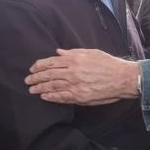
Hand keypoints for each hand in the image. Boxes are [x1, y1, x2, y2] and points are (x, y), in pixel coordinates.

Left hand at [25, 49, 139, 104]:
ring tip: (32, 89)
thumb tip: (58, 52)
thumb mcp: (91, 53)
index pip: (51, 62)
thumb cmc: (109, 64)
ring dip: (40, 88)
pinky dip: (51, 97)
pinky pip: (61, 97)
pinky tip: (44, 97)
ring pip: (52, 86)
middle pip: (49, 75)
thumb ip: (73, 52)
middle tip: (27, 80)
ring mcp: (75, 85)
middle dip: (36, 78)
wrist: (122, 78)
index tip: (32, 69)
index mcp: (75, 59)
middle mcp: (73, 72)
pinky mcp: (80, 96)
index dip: (40, 66)